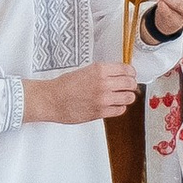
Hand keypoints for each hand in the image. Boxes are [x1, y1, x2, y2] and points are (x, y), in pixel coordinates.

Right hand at [23, 63, 142, 123]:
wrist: (52, 100)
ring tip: (121, 96)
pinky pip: (120, 110)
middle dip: (131, 85)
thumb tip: (120, 74)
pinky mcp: (100, 112)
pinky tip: (113, 105)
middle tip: (128, 86)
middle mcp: (103, 83)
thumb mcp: (86, 70)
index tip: (131, 75)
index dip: (131, 73)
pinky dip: (119, 107)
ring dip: (127, 97)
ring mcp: (103, 99)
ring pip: (129, 98)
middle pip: (131, 83)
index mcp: (100, 70)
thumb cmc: (65, 85)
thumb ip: (104, 72)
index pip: (127, 70)